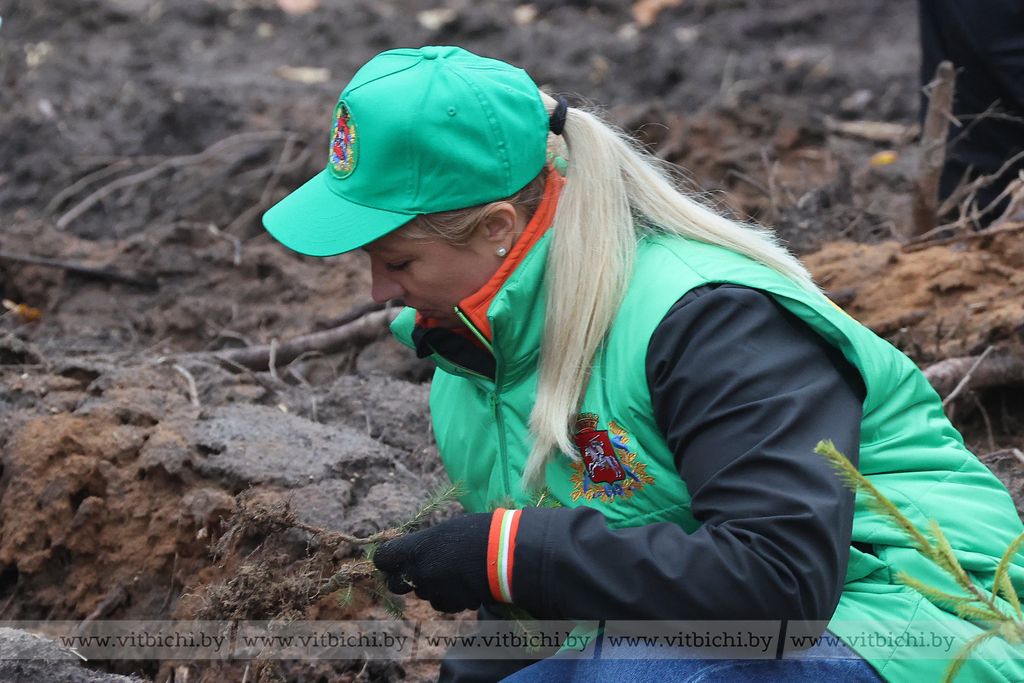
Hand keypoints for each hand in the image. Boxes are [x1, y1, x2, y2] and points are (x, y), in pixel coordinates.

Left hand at [373, 513, 492, 612]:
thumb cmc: (475, 533)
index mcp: (415, 549)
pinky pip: (441, 603)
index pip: (382, 558)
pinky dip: (448, 596)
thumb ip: (424, 544)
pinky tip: (462, 584)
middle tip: (417, 567)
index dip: (386, 558)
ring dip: (429, 586)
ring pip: (421, 594)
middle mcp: (419, 573)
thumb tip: (415, 549)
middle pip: (395, 584)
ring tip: (450, 572)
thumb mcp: (444, 530)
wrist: (504, 556)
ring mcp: (434, 592)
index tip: (393, 555)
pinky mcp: (451, 605)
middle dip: (402, 577)